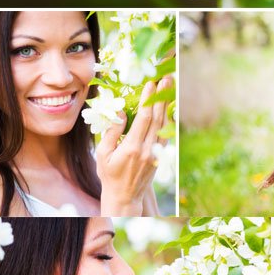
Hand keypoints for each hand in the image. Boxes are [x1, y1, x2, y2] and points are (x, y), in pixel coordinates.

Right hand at [97, 77, 170, 214]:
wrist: (124, 197)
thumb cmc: (109, 174)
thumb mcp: (103, 154)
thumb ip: (112, 132)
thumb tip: (121, 112)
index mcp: (132, 147)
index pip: (144, 118)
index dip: (148, 99)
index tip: (151, 83)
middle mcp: (147, 149)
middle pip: (158, 117)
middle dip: (162, 95)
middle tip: (167, 77)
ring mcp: (156, 153)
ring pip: (165, 124)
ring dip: (168, 104)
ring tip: (170, 86)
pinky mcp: (160, 156)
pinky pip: (166, 133)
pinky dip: (169, 118)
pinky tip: (170, 106)